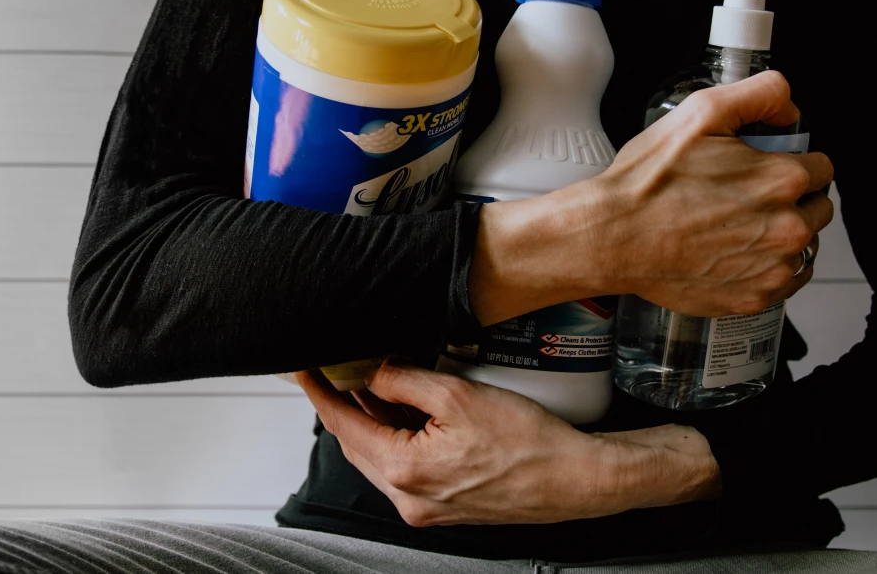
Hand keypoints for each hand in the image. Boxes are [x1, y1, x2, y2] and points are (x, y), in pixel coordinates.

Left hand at [296, 360, 719, 526]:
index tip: (303, 370)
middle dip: (346, 405)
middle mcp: (407, 499)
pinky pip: (404, 468)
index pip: (344, 425)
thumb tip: (369, 372)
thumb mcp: (458, 396)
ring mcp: (424, 508)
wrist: (574, 480)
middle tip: (339, 368)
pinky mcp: (442, 507)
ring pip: (380, 456)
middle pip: (357, 444)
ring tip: (375, 383)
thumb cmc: (528, 441)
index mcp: (404, 471)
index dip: (320, 393)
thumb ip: (404, 381)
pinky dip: (397, 439)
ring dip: (373, 421)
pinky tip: (408, 413)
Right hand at [470, 71, 832, 323]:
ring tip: (734, 225)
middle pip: (817, 207)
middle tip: (744, 195)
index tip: (763, 167)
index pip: (822, 167)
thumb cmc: (648, 182)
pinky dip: (766, 267)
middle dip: (791, 198)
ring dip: (780, 233)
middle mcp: (787, 228)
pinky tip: (733, 253)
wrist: (612, 237)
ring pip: (803, 246)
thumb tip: (790, 107)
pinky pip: (784, 281)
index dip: (791, 161)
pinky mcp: (753, 298)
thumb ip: (760, 94)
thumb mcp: (702, 112)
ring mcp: (772, 268)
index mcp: (782, 180)